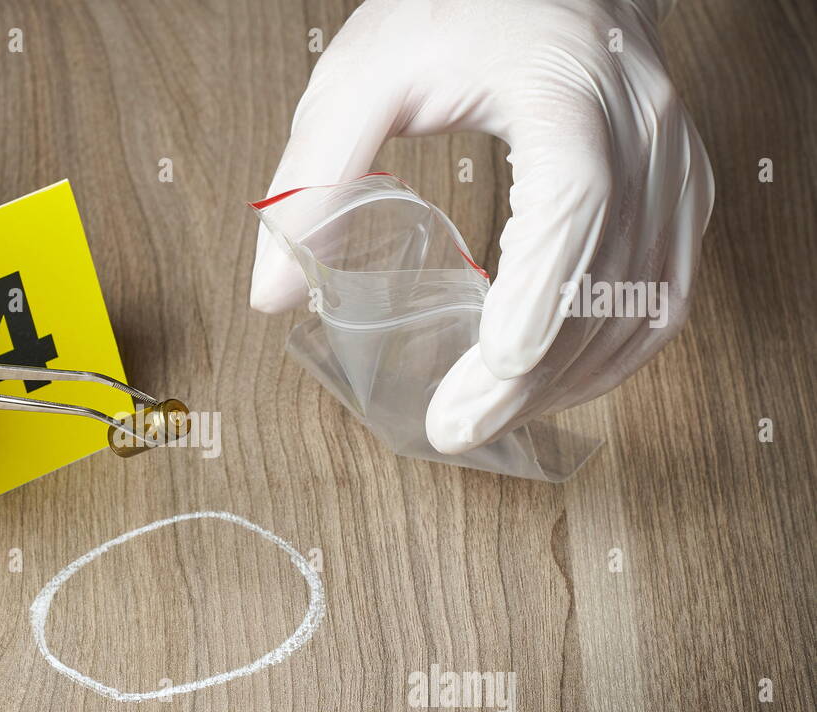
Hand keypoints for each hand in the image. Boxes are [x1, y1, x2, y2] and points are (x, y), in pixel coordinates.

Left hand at [250, 0, 713, 454]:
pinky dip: (612, 354)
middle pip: (610, 271)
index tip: (500, 363)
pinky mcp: (680, 192)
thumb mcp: (365, 71)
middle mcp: (640, 127)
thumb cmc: (463, 8)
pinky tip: (553, 384)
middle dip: (535, 370)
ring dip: (573, 378)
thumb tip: (272, 293)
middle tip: (459, 428)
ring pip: (648, 301)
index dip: (545, 287)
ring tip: (492, 417)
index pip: (576, 196)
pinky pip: (667, 297)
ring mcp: (673, 163)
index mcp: (565, 86)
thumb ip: (314, 175)